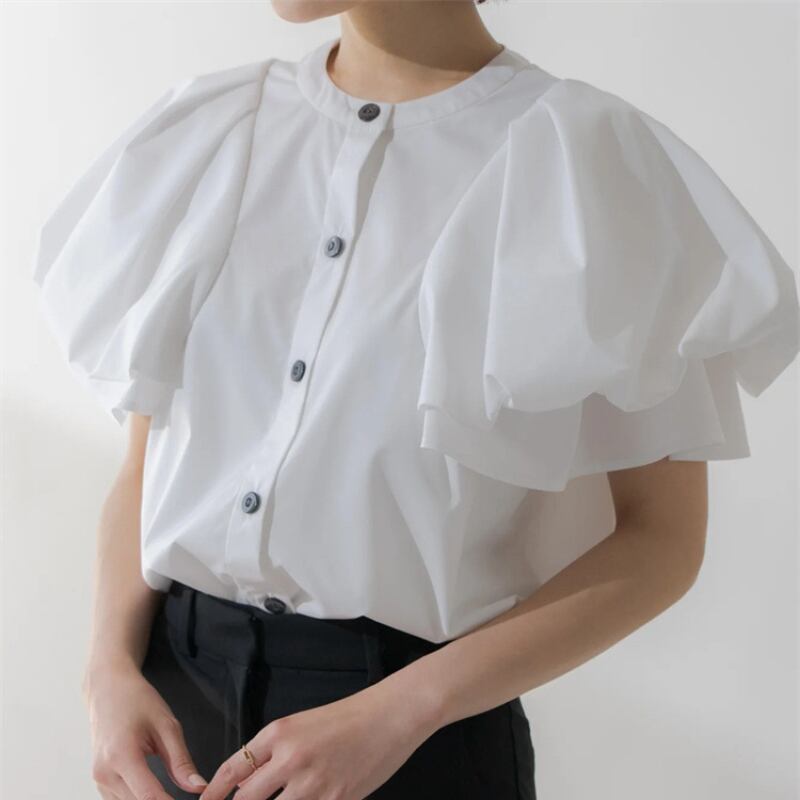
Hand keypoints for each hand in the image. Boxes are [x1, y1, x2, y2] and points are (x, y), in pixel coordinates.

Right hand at [84, 659, 208, 798]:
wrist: (108, 689)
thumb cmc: (137, 701)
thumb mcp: (167, 725)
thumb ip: (181, 760)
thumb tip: (198, 787)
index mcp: (122, 755)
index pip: (148, 797)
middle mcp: (104, 772)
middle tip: (185, 798)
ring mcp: (98, 779)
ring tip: (172, 795)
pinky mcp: (99, 782)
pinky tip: (156, 795)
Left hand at [198, 682, 438, 799]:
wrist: (389, 715)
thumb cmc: (348, 718)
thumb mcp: (301, 725)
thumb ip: (272, 753)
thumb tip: (245, 784)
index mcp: (278, 733)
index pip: (231, 770)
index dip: (212, 795)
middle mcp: (289, 758)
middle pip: (246, 799)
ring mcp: (312, 783)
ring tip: (280, 799)